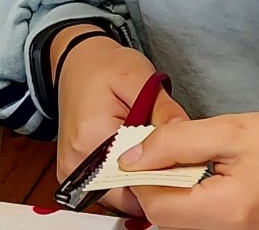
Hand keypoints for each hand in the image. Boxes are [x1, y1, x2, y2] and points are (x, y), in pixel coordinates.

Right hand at [52, 26, 189, 216]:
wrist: (77, 63)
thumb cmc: (105, 67)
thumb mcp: (141, 77)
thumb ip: (163, 109)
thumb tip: (185, 135)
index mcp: (91, 138)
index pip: (136, 177)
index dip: (164, 174)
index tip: (185, 164)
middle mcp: (76, 164)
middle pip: (126, 193)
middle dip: (155, 181)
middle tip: (176, 160)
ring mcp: (72, 173)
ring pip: (119, 195)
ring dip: (142, 181)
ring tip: (160, 156)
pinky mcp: (75, 174)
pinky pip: (109, 189)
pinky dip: (129, 180)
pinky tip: (143, 159)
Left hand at [121, 112, 258, 229]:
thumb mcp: (236, 129)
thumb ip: (179, 141)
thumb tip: (131, 157)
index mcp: (227, 212)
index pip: (155, 205)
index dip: (144, 175)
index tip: (148, 148)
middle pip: (166, 221)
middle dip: (164, 185)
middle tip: (184, 151)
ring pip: (184, 226)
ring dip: (182, 197)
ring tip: (208, 166)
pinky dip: (202, 207)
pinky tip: (222, 183)